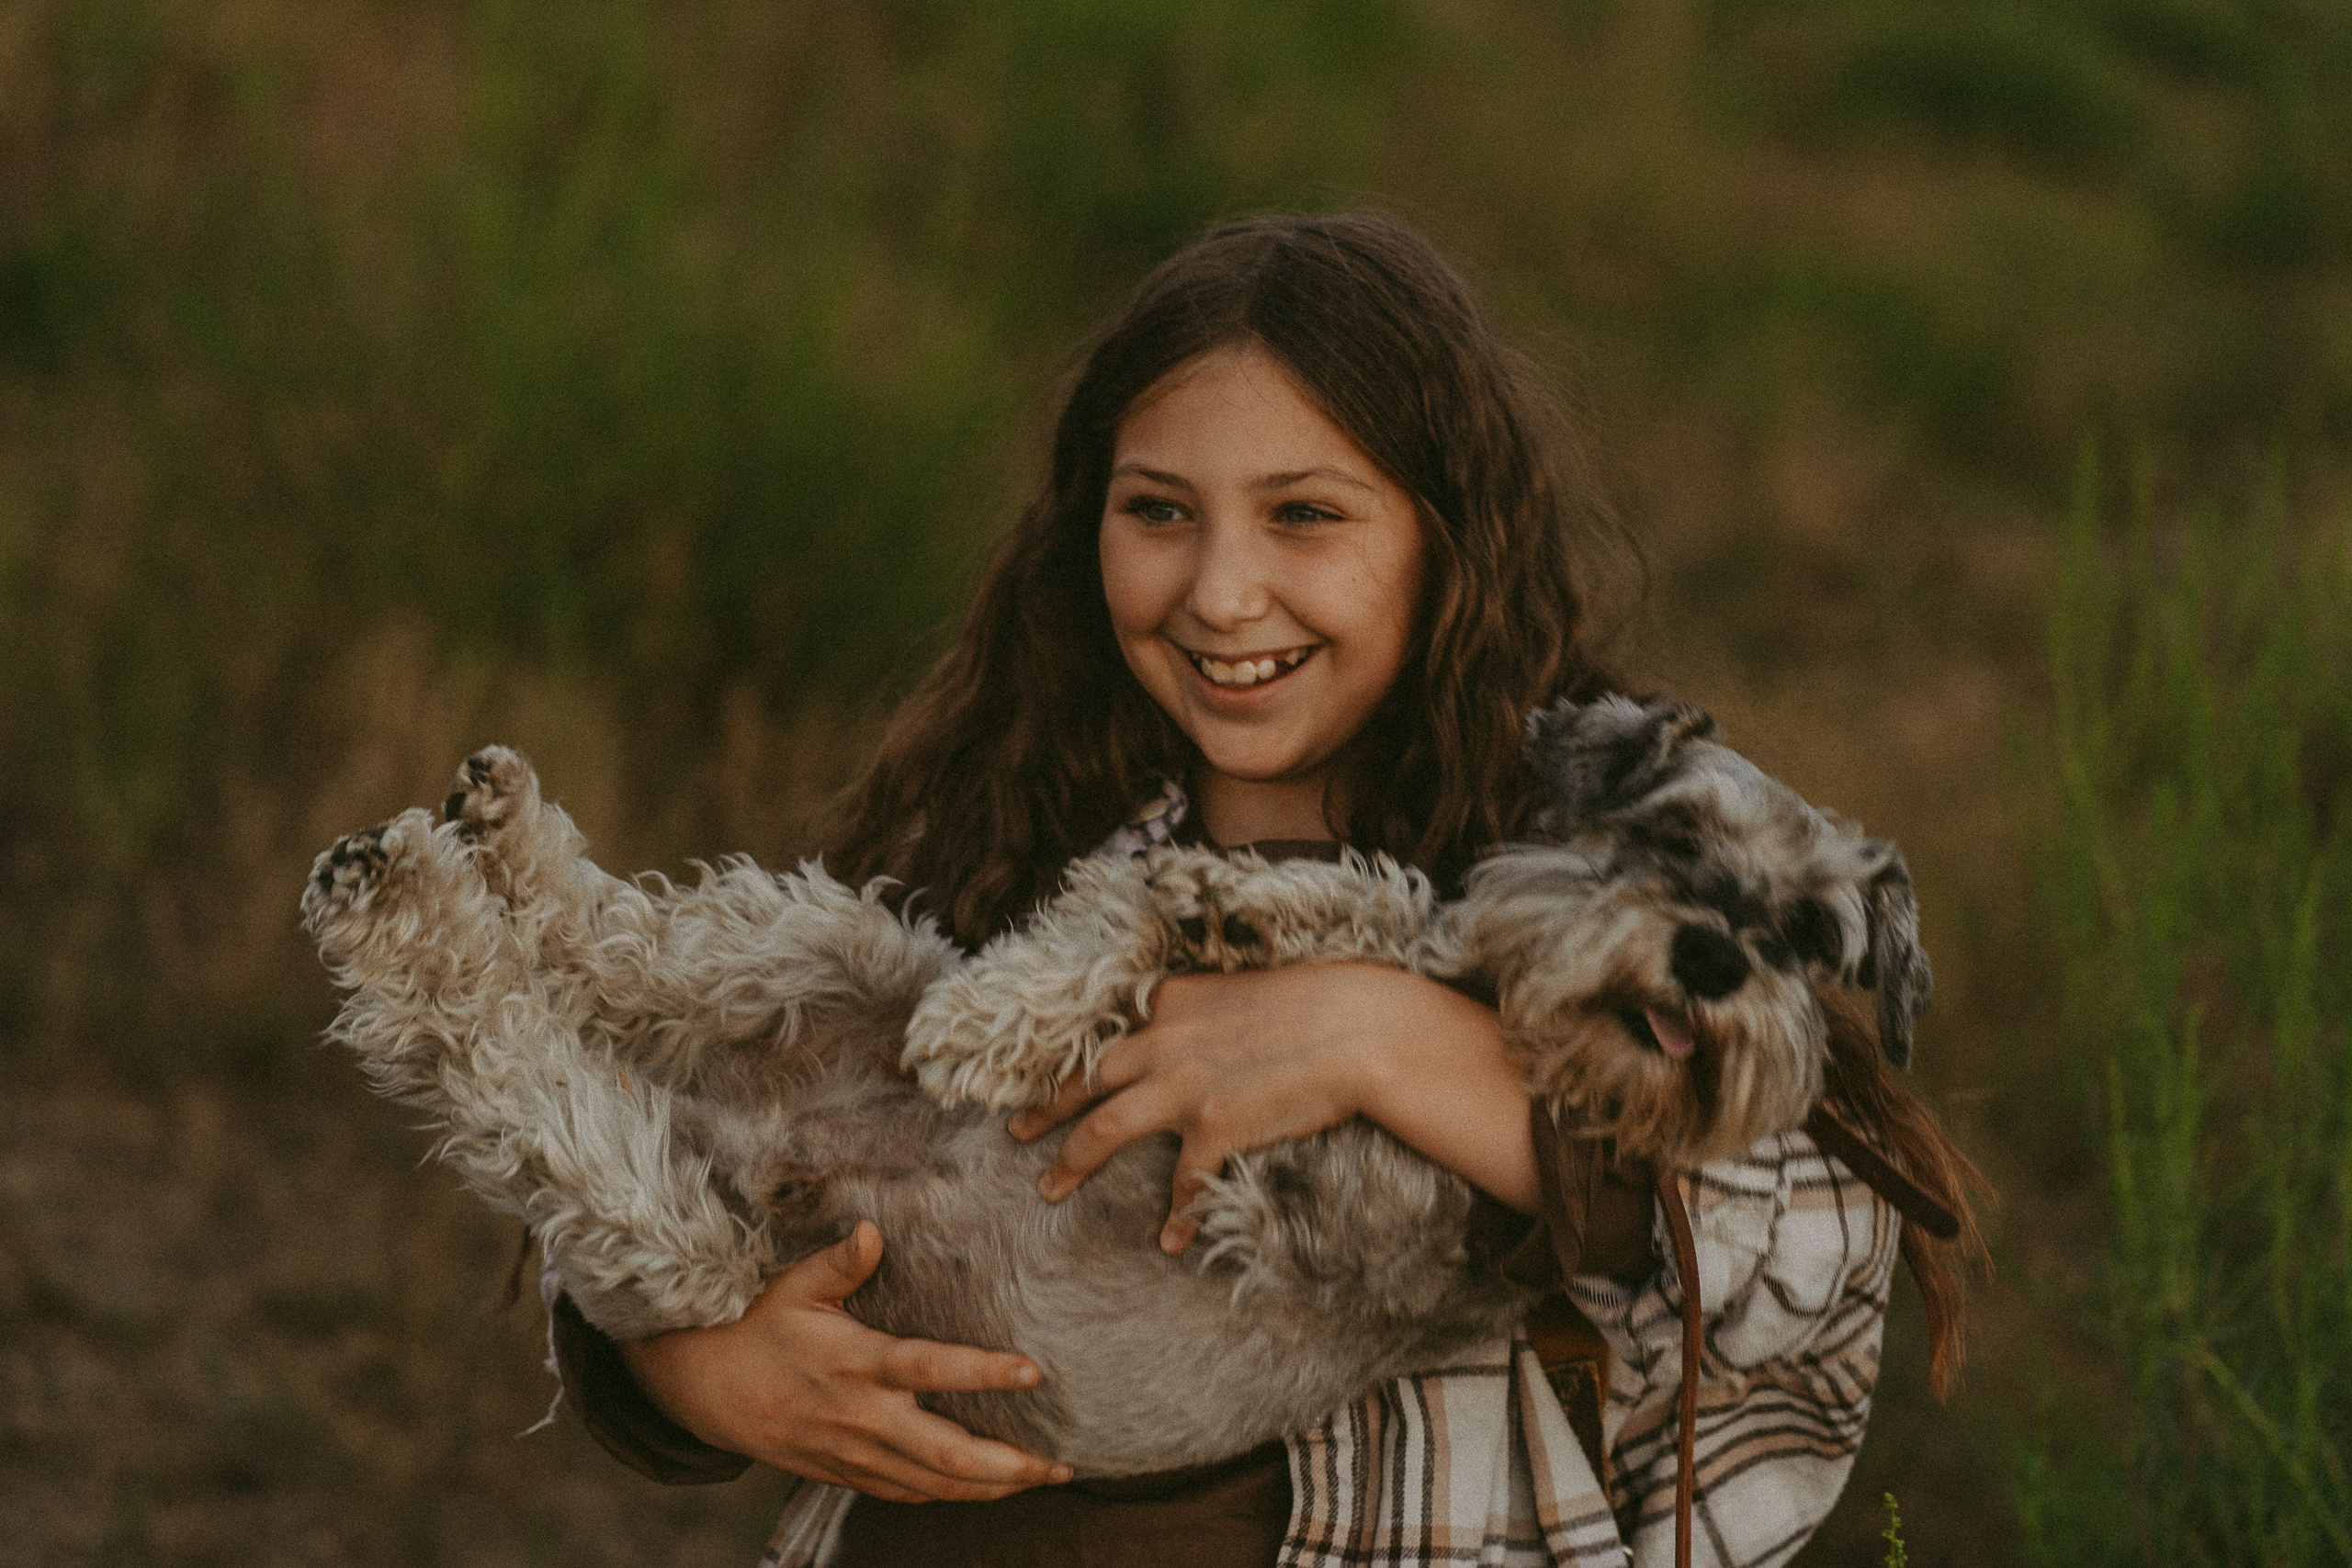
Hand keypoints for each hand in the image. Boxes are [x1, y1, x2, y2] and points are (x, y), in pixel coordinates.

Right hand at [618, 1222, 1071, 1501]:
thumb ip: (839, 1264)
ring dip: (989, 1488)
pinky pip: (906, 1495)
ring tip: (1043, 1480)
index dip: (981, 1373)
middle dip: (1004, 1465)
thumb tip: (872, 1231)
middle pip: (942, 1453)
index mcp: (855, 1363)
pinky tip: (989, 1490)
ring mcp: (854, 1453)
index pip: (928, 1369)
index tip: (1033, 1371)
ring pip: (931, 1485)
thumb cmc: (754, 1326)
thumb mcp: (791, 1287)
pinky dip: (951, 1496)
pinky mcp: (844, 1474)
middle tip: (1057, 1464)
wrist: (700, 1387)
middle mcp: (861, 1417)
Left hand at [1008, 962, 1535, 1252]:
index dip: (1071, 1057)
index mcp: (1171, 1000)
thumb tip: (1205, 1029)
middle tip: (1017, 1132)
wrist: (1360, 1026)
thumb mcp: (1250, 988)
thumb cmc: (1322, 998)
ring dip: (1071, 1163)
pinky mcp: (1214, 1126)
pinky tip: (1169, 1242)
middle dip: (1046, 1109)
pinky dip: (1174, 1215)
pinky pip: (1180, 1182)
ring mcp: (1183, 1085)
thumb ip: (1212, 1010)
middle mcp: (1164, 1041)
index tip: (1049, 1075)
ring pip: (1103, 1130)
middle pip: (1085, 1081)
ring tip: (1049, 1190)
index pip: (1106, 1032)